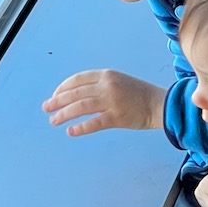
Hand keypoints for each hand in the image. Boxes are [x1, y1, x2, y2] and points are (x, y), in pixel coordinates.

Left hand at [42, 70, 164, 135]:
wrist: (160, 104)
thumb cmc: (139, 95)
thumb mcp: (118, 82)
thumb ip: (100, 86)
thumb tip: (76, 96)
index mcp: (107, 75)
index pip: (78, 79)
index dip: (63, 88)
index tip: (54, 96)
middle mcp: (108, 85)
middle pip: (76, 93)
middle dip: (58, 101)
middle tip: (46, 108)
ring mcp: (112, 101)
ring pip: (81, 106)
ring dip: (64, 114)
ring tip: (53, 121)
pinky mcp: (117, 117)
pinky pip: (94, 122)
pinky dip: (81, 127)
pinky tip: (71, 131)